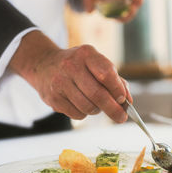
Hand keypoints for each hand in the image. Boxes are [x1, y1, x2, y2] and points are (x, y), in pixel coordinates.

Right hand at [10, 31, 131, 122]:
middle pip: (98, 95)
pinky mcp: (53, 98)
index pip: (106, 74)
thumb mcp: (94, 63)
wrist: (44, 65)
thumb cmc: (77, 66)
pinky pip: (77, 114)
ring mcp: (60, 83)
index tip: (124, 100)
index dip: (118, 90)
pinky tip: (80, 103)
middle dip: (113, 109)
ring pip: (88, 107)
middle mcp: (71, 66)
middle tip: (121, 118)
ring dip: (97, 110)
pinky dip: (84, 113)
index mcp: (86, 54)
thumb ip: (114, 79)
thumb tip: (127, 101)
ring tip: (95, 103)